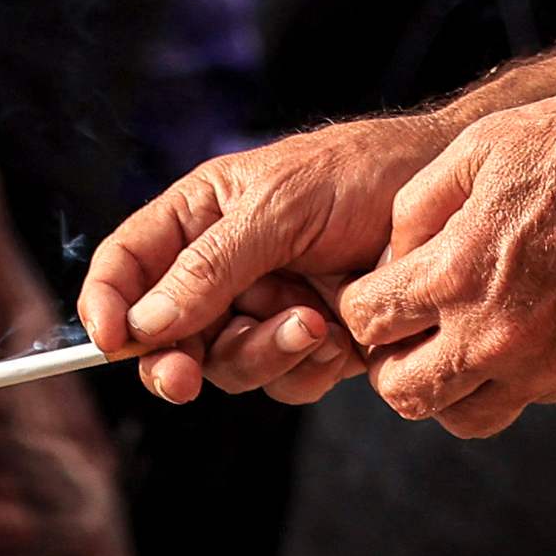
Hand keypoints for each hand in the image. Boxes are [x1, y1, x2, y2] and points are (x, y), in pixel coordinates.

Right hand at [81, 113, 448, 407]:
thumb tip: (143, 324)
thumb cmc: (359, 175)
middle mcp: (222, 267)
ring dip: (262, 354)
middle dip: (178, 357)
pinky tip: (340, 335)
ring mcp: (266, 308)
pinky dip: (307, 364)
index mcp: (198, 217)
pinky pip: (284, 380)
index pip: (127, 263)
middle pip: (166, 334)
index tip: (109, 340)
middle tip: (183, 379)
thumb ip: (211, 266)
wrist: (449, 206)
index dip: (105, 302)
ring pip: (227, 365)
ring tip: (312, 322)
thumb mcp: (279, 207)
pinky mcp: (311, 342)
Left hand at [335, 87, 555, 439]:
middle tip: (403, 327)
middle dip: (388, 360)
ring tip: (450, 343)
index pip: (365, 321)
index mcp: (455, 272)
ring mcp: (541, 365)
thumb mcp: (487, 145)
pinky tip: (510, 333)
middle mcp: (491, 334)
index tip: (374, 287)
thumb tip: (396, 253)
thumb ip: (422, 203)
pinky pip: (518, 401)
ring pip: (460, 415)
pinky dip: (500, 381)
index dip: (358, 304)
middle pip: (401, 390)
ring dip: (442, 387)